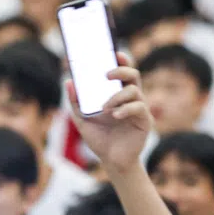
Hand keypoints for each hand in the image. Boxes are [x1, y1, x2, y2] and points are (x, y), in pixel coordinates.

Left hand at [66, 52, 151, 174]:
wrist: (111, 161)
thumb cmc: (100, 139)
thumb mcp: (82, 120)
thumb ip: (76, 102)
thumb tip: (68, 82)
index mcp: (118, 95)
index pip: (122, 73)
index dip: (121, 60)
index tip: (113, 53)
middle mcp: (131, 99)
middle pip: (133, 75)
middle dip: (121, 70)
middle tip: (107, 74)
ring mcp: (139, 109)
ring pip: (135, 91)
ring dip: (118, 96)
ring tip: (106, 108)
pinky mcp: (144, 121)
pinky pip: (139, 108)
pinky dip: (126, 109)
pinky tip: (116, 116)